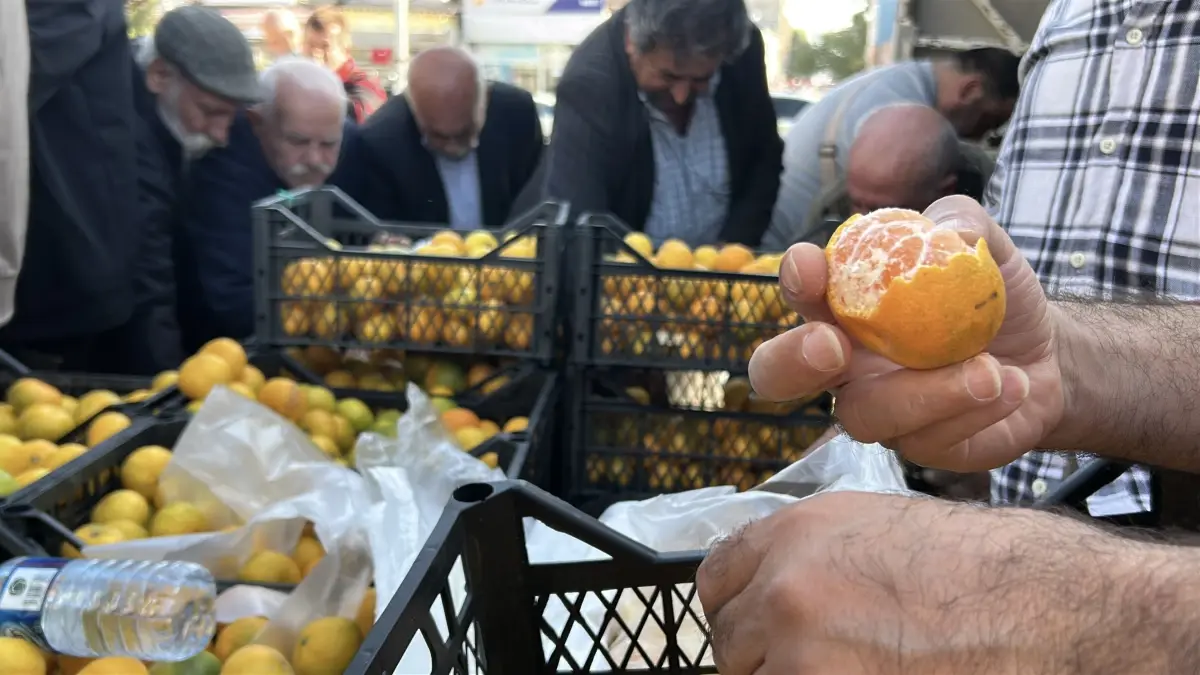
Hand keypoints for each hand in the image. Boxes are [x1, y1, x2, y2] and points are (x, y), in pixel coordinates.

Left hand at [696, 491, 1150, 674]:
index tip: (755, 625)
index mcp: (796, 533)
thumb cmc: (989, 570)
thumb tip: (773, 585)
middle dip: (762, 653)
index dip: (737, 606)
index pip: (715, 578)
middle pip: (729, 639)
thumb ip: (813, 552)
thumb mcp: (883, 527)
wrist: (1055, 611)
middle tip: (811, 661)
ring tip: (847, 670)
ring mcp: (803, 652)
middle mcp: (787, 588)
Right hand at [750, 196, 1062, 470]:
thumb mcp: (984, 244)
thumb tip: (943, 231)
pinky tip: (1015, 387)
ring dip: (928, 394)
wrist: (1049, 358)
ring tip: (991, 372)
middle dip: (792, 360)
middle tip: (832, 346)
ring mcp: (879, 410)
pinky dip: (978, 412)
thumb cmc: (993, 298)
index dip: (795, 282)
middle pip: (777, 375)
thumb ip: (960, 221)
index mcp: (846, 308)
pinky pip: (929, 443)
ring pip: (866, 415)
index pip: (801, 295)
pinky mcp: (921, 448)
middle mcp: (846, 364)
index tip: (811, 266)